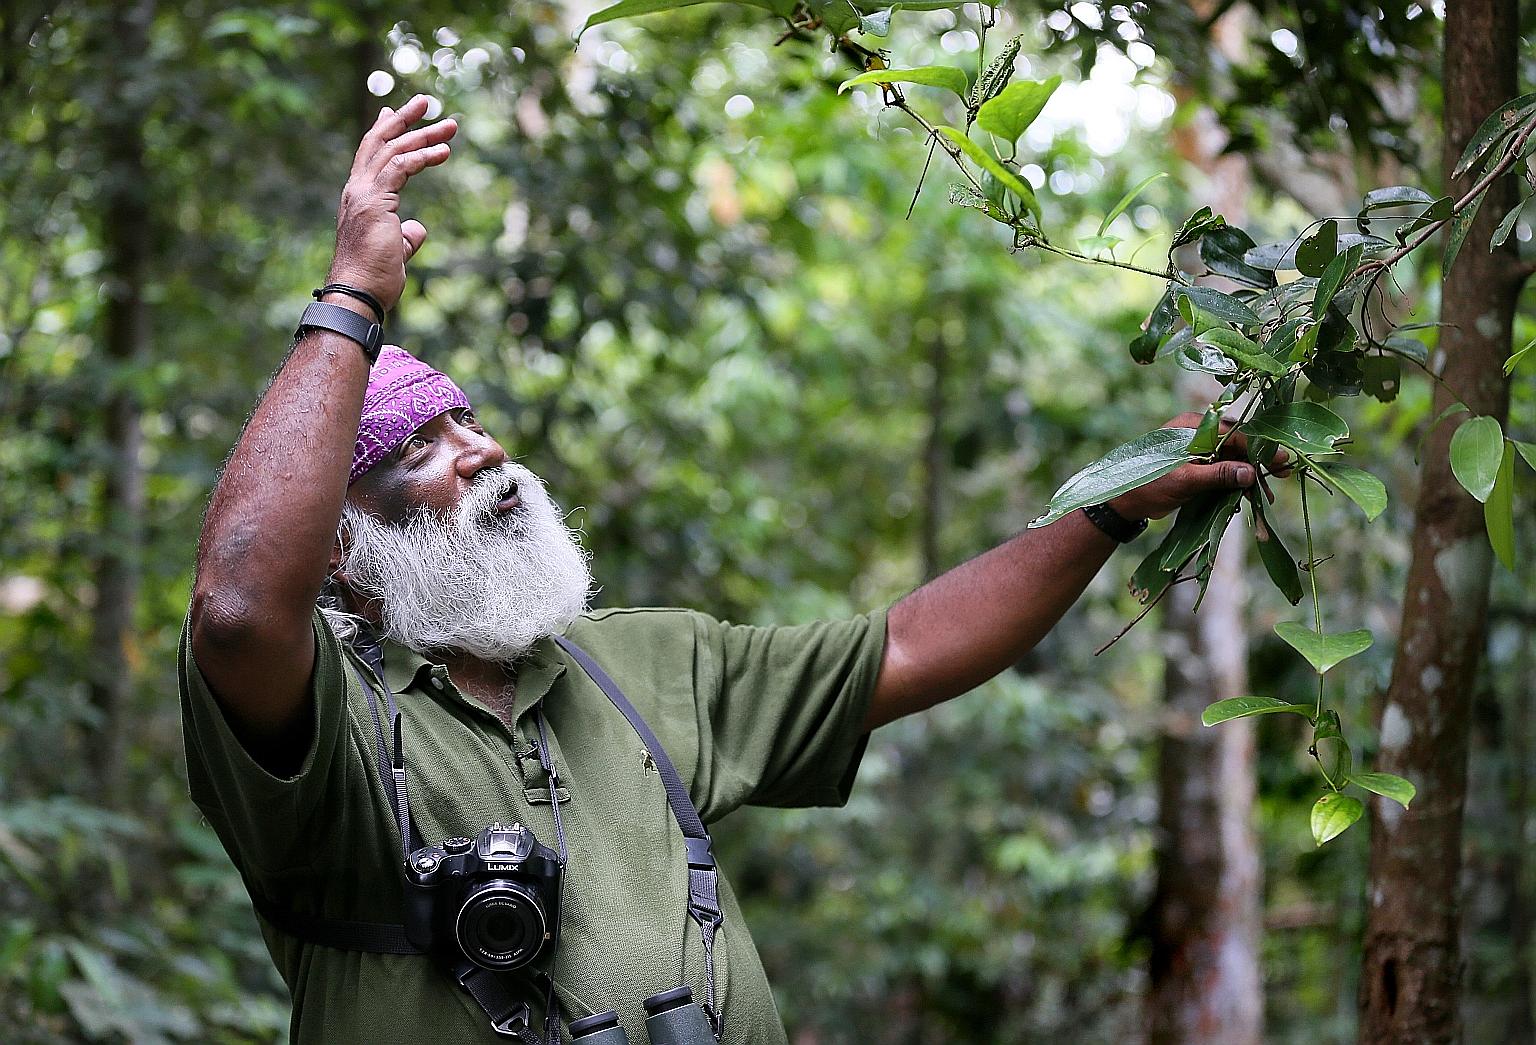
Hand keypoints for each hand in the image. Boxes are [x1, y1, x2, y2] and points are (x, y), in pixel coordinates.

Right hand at [328, 95, 456, 312]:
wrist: (359, 294)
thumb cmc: (375, 278)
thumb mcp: (396, 251)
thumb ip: (406, 235)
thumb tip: (418, 228)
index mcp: (359, 198)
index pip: (370, 155)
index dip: (384, 132)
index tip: (393, 112)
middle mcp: (357, 190)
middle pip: (381, 142)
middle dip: (405, 120)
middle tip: (428, 102)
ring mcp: (363, 194)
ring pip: (394, 150)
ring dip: (423, 134)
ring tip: (450, 125)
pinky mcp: (375, 202)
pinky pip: (401, 168)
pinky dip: (423, 157)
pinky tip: (444, 152)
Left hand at [1108, 411, 1289, 520]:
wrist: (1125, 501)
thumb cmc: (1148, 484)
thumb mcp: (1185, 480)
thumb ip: (1217, 475)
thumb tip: (1250, 473)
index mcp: (1193, 426)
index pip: (1235, 433)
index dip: (1259, 449)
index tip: (1280, 462)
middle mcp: (1198, 433)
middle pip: (1237, 445)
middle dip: (1258, 463)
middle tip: (1283, 476)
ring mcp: (1198, 450)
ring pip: (1232, 460)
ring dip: (1248, 477)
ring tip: (1263, 497)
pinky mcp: (1197, 466)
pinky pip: (1222, 471)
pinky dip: (1234, 483)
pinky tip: (1246, 497)